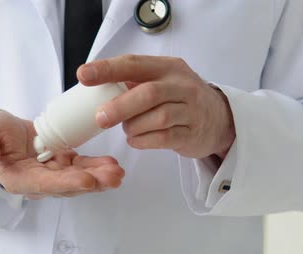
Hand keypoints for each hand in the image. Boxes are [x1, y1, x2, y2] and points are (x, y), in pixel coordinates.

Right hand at [0, 110, 124, 198]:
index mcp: (19, 179)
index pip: (45, 184)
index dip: (67, 183)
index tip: (88, 181)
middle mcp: (38, 181)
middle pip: (68, 185)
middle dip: (92, 182)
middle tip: (114, 178)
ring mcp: (51, 173)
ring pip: (78, 177)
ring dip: (99, 176)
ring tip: (118, 171)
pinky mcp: (60, 163)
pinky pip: (81, 165)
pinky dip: (96, 165)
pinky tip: (112, 163)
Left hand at [77, 55, 235, 159]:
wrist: (218, 119)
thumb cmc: (177, 98)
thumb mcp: (159, 81)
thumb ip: (131, 82)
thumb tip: (91, 86)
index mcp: (166, 67)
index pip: (134, 64)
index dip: (107, 69)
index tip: (83, 75)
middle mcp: (181, 85)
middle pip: (148, 93)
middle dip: (120, 106)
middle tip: (100, 118)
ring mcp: (190, 110)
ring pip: (157, 118)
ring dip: (134, 126)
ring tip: (127, 129)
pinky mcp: (192, 133)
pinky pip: (164, 138)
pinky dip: (144, 140)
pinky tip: (136, 140)